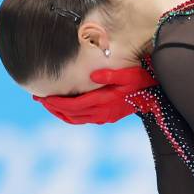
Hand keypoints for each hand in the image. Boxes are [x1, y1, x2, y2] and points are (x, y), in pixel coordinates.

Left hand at [32, 66, 157, 124]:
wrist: (154, 97)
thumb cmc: (142, 81)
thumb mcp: (129, 74)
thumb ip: (111, 74)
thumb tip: (93, 75)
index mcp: (104, 102)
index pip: (72, 105)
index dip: (55, 103)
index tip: (42, 97)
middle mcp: (102, 113)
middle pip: (70, 114)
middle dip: (52, 107)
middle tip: (38, 99)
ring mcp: (104, 118)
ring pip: (75, 119)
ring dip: (59, 113)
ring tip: (48, 104)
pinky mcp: (107, 118)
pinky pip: (83, 120)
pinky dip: (70, 115)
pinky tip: (65, 108)